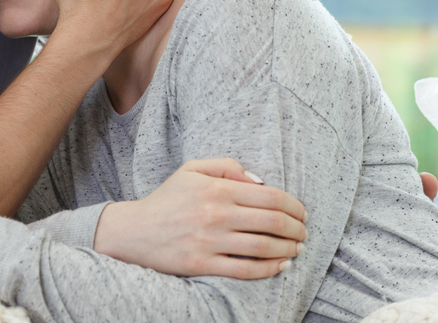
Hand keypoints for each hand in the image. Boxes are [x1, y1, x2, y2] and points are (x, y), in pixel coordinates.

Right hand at [94, 159, 307, 278]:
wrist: (133, 231)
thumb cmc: (166, 199)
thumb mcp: (191, 169)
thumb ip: (227, 167)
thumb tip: (260, 180)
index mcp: (216, 189)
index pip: (270, 196)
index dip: (294, 205)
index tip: (302, 212)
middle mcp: (215, 214)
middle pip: (272, 222)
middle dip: (297, 228)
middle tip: (304, 232)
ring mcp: (209, 241)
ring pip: (263, 247)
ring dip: (288, 248)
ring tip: (296, 248)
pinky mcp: (202, 264)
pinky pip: (245, 270)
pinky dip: (269, 269)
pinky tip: (281, 265)